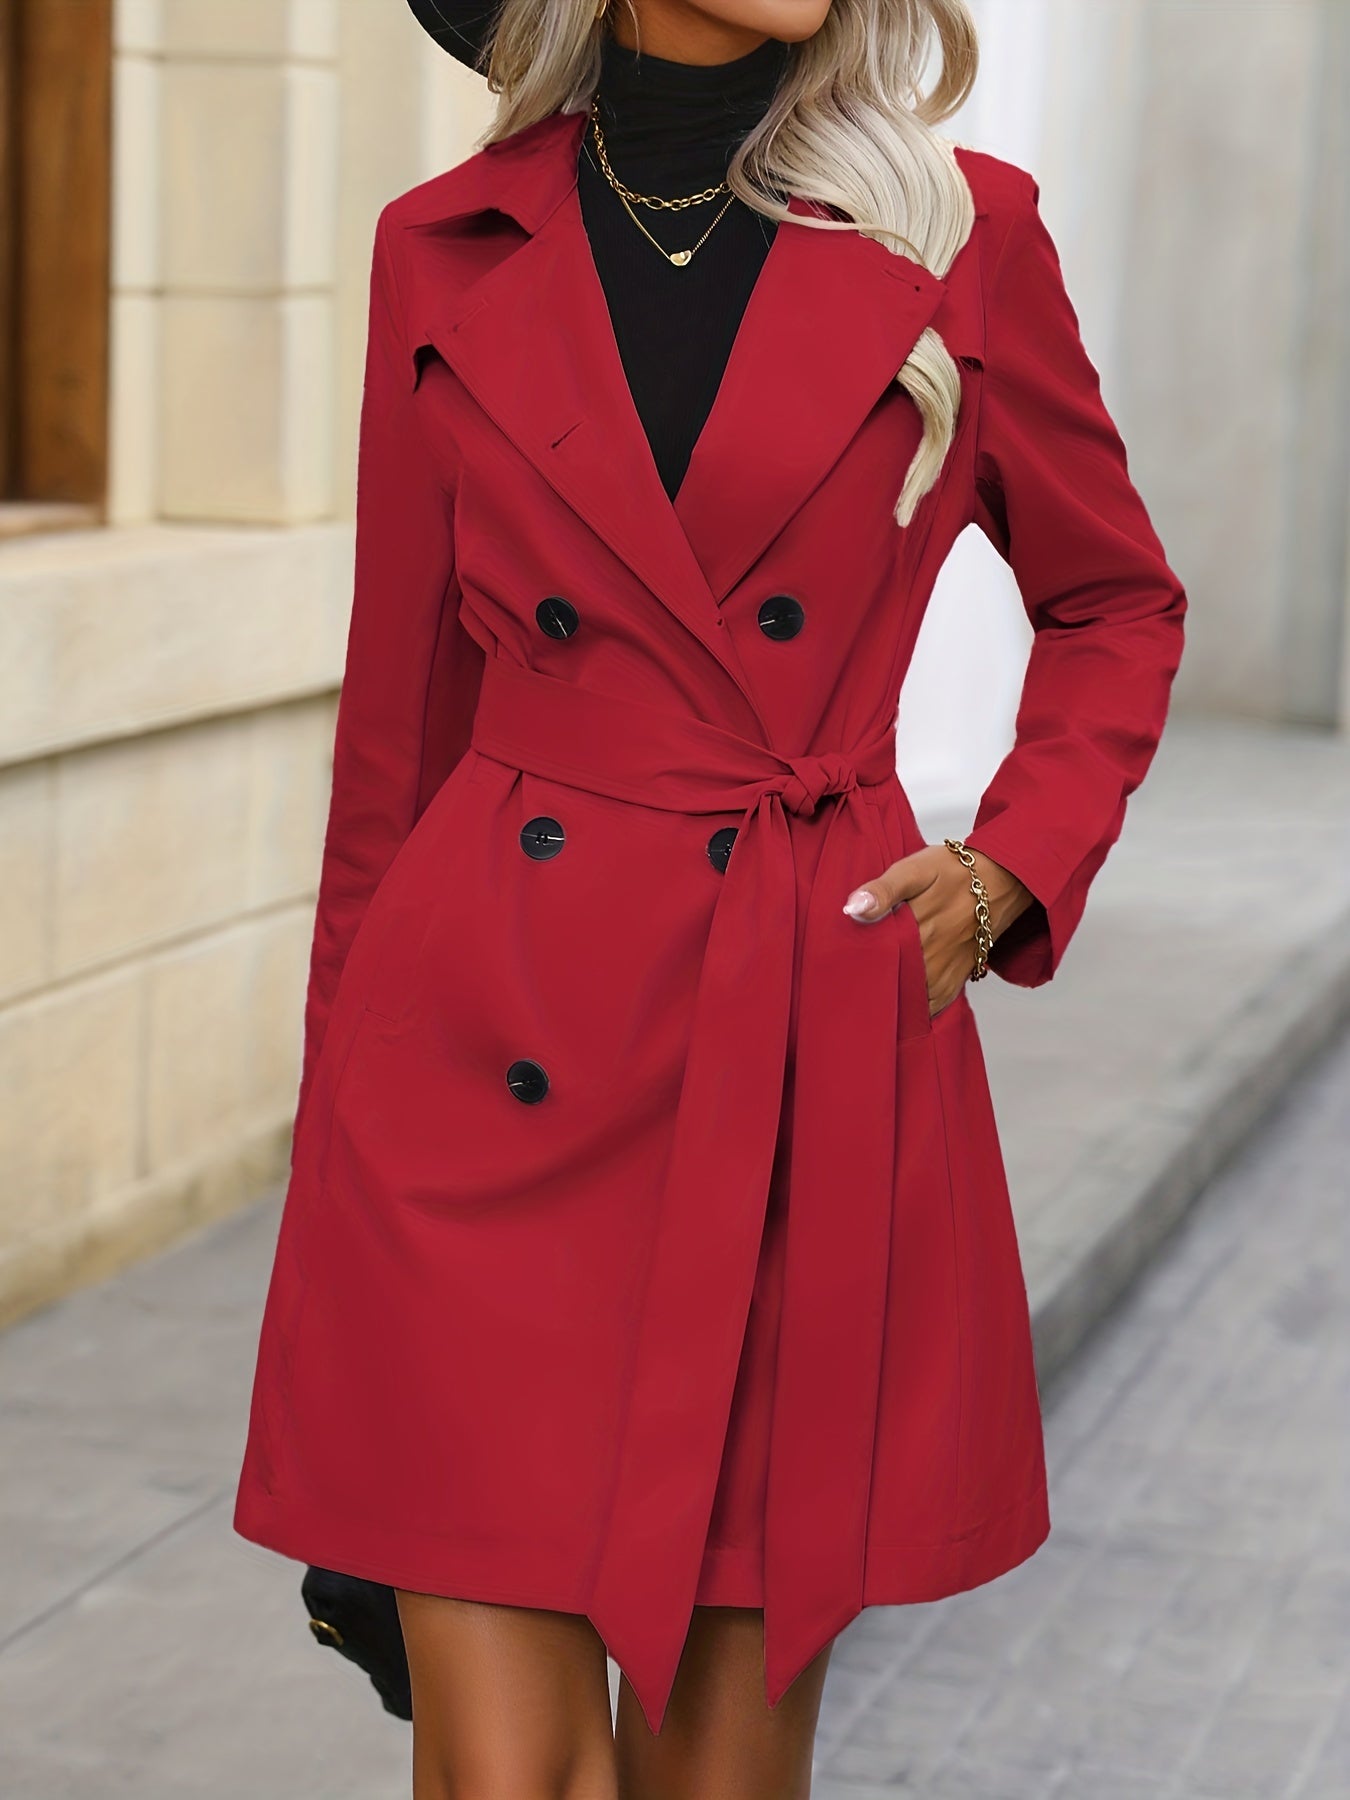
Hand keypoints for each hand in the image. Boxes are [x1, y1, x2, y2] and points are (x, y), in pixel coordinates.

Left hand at [841, 844, 1033, 1014]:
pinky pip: (935, 1004)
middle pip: (892, 981)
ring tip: (869, 1001)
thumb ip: (883, 889)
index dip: (854, 965)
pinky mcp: (958, 975)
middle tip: (847, 988)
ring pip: (912, 998)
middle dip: (869, 986)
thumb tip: (852, 909)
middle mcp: (931, 953)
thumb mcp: (916, 868)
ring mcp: (946, 968)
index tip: (837, 969)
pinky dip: (918, 1010)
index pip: (876, 958)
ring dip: (892, 1001)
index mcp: (915, 926)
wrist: (1003, 878)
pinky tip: (901, 1008)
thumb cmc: (956, 870)